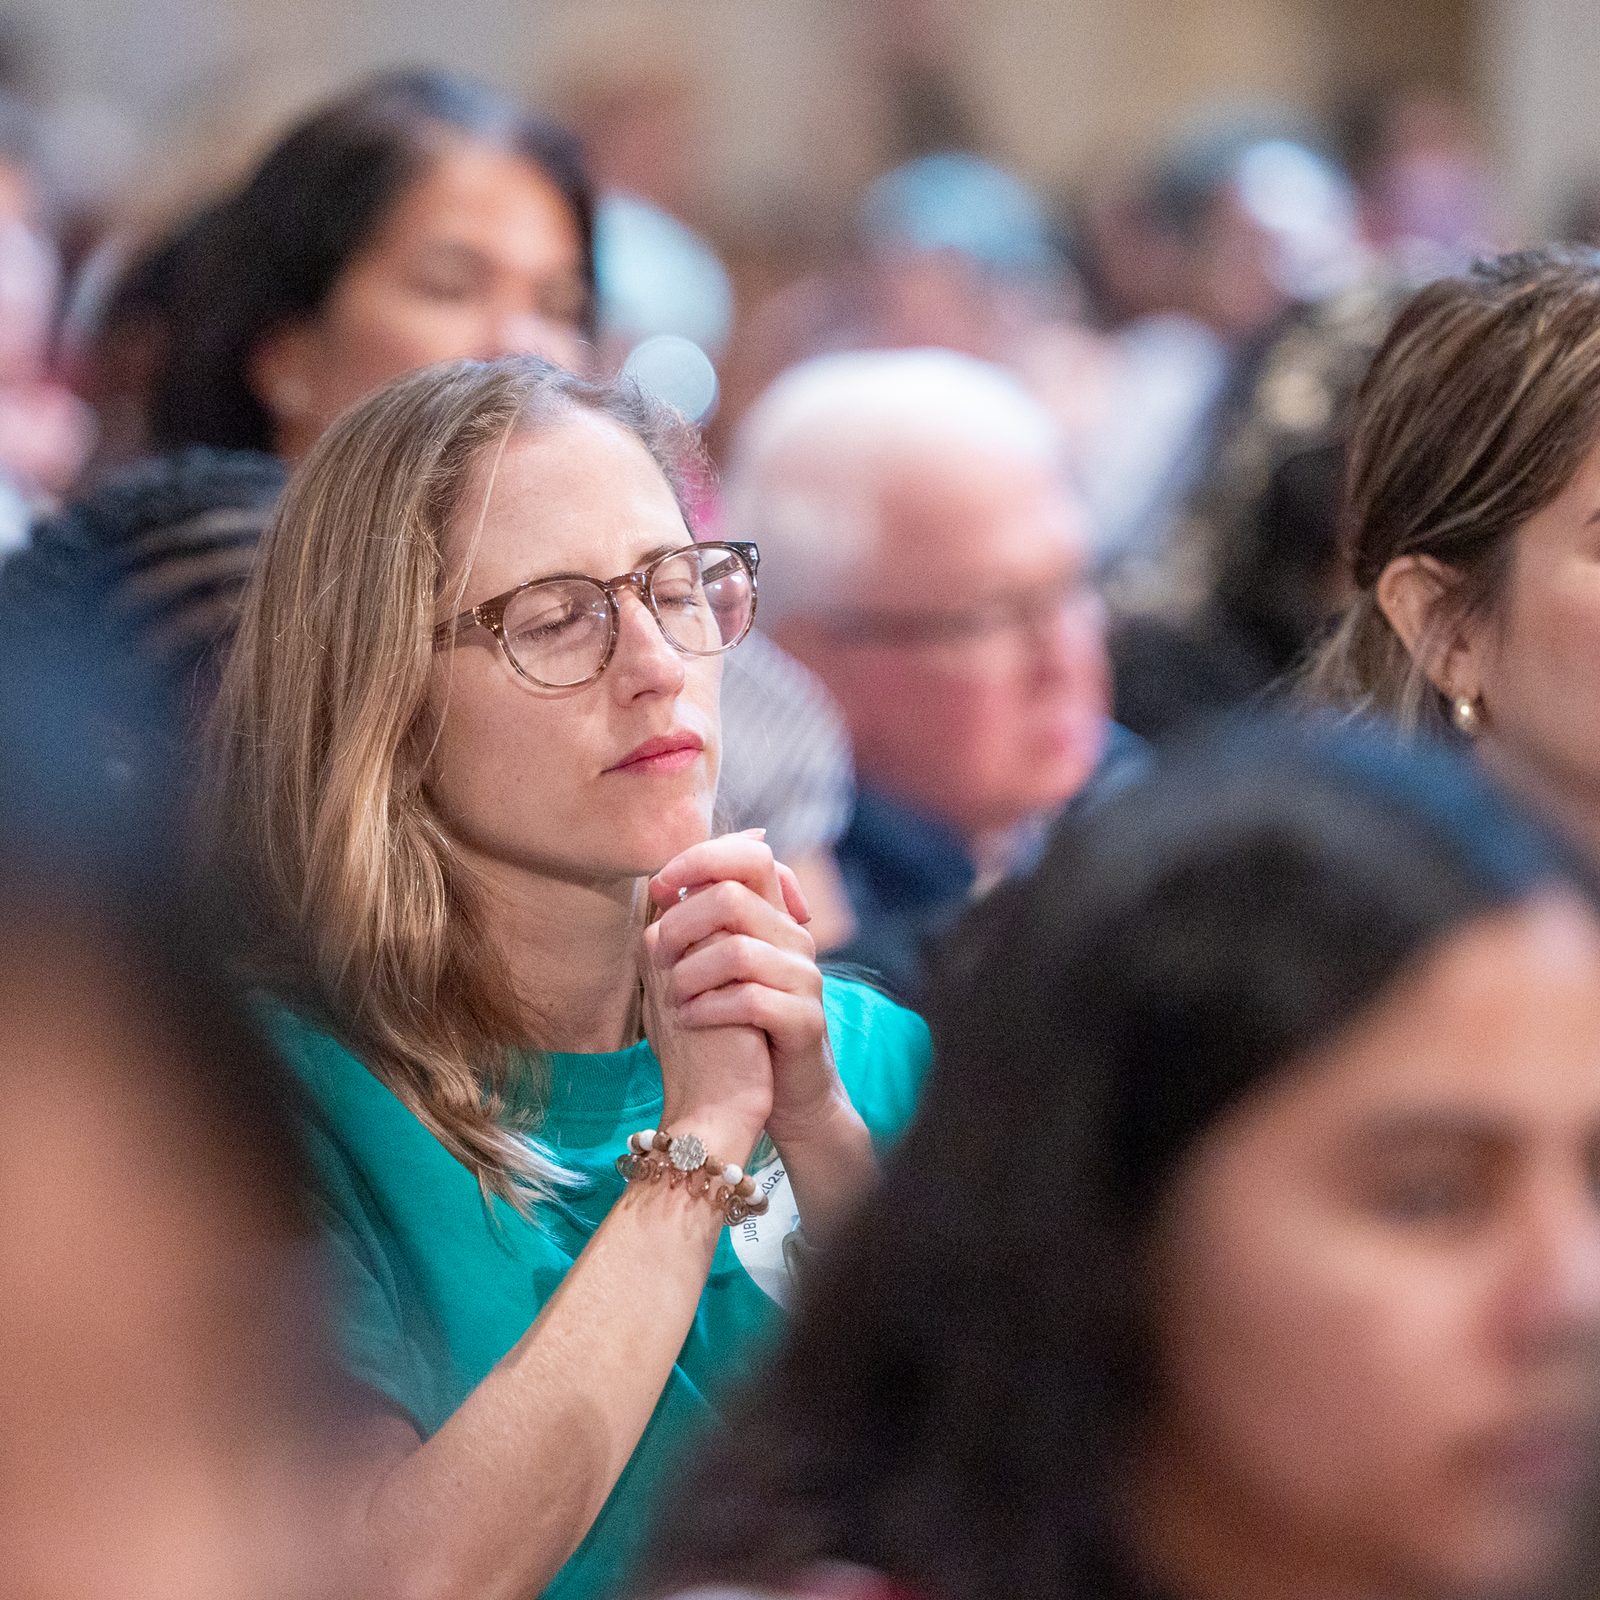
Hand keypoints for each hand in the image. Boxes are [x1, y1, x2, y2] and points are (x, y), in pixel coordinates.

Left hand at [647, 831, 847, 1147]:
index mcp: (773, 916)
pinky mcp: (805, 1020)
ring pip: (737, 950)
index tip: (659, 885)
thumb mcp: (715, 964)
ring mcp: (804, 978)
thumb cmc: (737, 1022)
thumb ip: (697, 923)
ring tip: (674, 997)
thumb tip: (660, 883)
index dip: (701, 858)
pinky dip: (709, 1008)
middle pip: (732, 897)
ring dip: (689, 975)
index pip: (751, 855)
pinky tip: (692, 1019)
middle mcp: (794, 938)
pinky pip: (751, 1000)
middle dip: (680, 924)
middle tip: (659, 956)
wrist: (783, 1091)